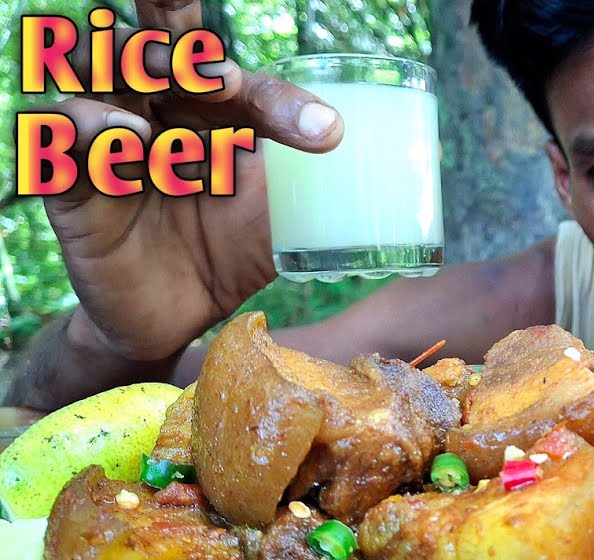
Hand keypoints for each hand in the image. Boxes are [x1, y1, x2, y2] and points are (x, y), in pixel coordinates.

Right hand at [42, 0, 343, 362]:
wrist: (176, 320)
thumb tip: (370, 168)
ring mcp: (108, 139)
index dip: (280, 101)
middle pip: (158, 48)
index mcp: (208, 114)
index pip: (240, 86)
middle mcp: (155, 111)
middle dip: (186, 45)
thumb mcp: (274, 222)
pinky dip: (92, 124)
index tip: (326, 133)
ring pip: (104, 70)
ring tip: (187, 93)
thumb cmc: (226, 255)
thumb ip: (306, 188)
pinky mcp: (71, 182)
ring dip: (142, 64)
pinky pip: (63, 135)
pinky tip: (129, 134)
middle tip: (229, 80)